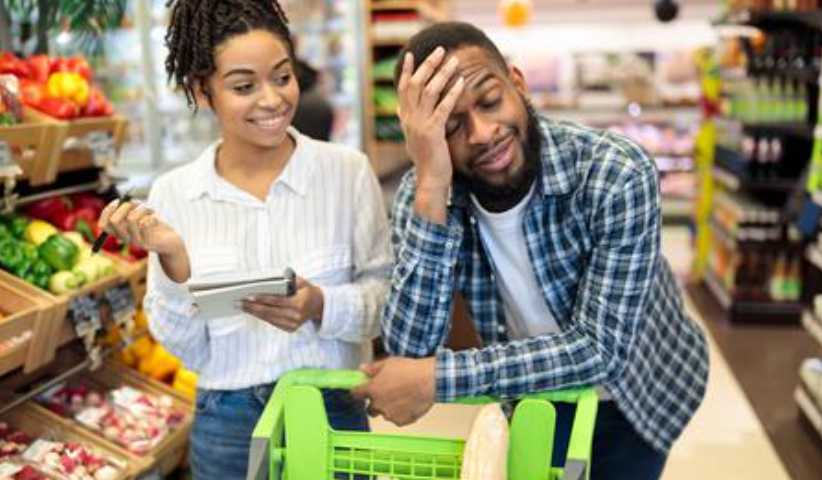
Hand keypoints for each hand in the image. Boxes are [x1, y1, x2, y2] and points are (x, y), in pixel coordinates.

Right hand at [99, 199, 183, 255]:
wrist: (170, 241)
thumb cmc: (153, 224)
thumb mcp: (140, 213)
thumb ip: (131, 207)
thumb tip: (125, 201)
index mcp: (119, 233)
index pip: (103, 224)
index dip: (108, 210)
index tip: (118, 200)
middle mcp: (125, 239)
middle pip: (114, 221)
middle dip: (125, 206)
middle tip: (137, 203)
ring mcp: (136, 242)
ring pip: (131, 219)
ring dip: (142, 209)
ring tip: (151, 210)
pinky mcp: (148, 243)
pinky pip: (146, 223)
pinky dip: (152, 216)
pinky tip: (156, 219)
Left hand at [241, 276, 323, 331]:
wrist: (320, 306)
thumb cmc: (308, 291)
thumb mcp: (302, 283)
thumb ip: (289, 280)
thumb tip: (272, 279)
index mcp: (299, 303)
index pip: (277, 301)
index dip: (263, 299)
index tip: (249, 296)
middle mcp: (296, 316)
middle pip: (270, 311)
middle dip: (253, 307)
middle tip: (240, 303)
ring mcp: (293, 324)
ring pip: (269, 319)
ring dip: (255, 313)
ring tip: (243, 307)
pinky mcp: (290, 329)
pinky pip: (273, 323)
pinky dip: (262, 317)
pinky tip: (254, 312)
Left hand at [351, 357, 436, 425]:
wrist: (429, 381)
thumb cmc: (410, 370)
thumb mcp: (389, 363)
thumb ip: (373, 368)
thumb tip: (362, 369)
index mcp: (372, 389)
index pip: (356, 394)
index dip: (357, 392)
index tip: (360, 390)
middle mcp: (378, 405)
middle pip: (370, 409)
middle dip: (375, 403)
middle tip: (386, 394)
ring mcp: (390, 415)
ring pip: (385, 414)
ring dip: (389, 408)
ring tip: (402, 397)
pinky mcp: (402, 421)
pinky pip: (398, 419)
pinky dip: (401, 413)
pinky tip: (409, 403)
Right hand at [397, 47, 464, 190]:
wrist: (429, 180)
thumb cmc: (426, 159)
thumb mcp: (413, 137)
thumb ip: (407, 121)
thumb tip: (399, 108)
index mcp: (405, 119)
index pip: (403, 89)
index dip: (407, 71)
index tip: (412, 54)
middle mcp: (409, 119)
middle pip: (415, 84)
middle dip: (428, 65)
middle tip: (440, 50)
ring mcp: (419, 125)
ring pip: (429, 91)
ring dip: (442, 73)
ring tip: (454, 61)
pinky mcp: (432, 132)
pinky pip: (443, 107)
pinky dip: (452, 93)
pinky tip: (461, 82)